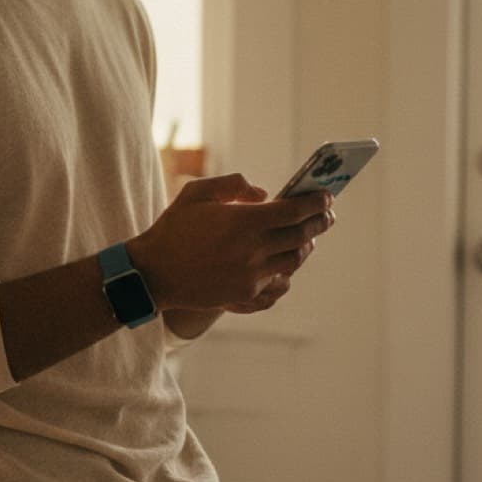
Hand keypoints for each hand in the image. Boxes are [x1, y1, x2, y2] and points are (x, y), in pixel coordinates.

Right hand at [127, 172, 333, 311]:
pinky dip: (287, 275)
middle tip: (327, 215)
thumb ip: (234, 185)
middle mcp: (252, 251)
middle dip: (320, 223)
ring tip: (307, 237)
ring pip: (294, 262)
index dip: (315, 203)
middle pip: (301, 236)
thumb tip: (265, 195)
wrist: (153, 273)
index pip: (294, 211)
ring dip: (305, 247)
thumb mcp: (197, 192)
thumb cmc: (173, 229)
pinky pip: (278, 287)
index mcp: (243, 222)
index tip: (326, 197)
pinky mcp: (244, 296)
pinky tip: (284, 267)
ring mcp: (250, 276)